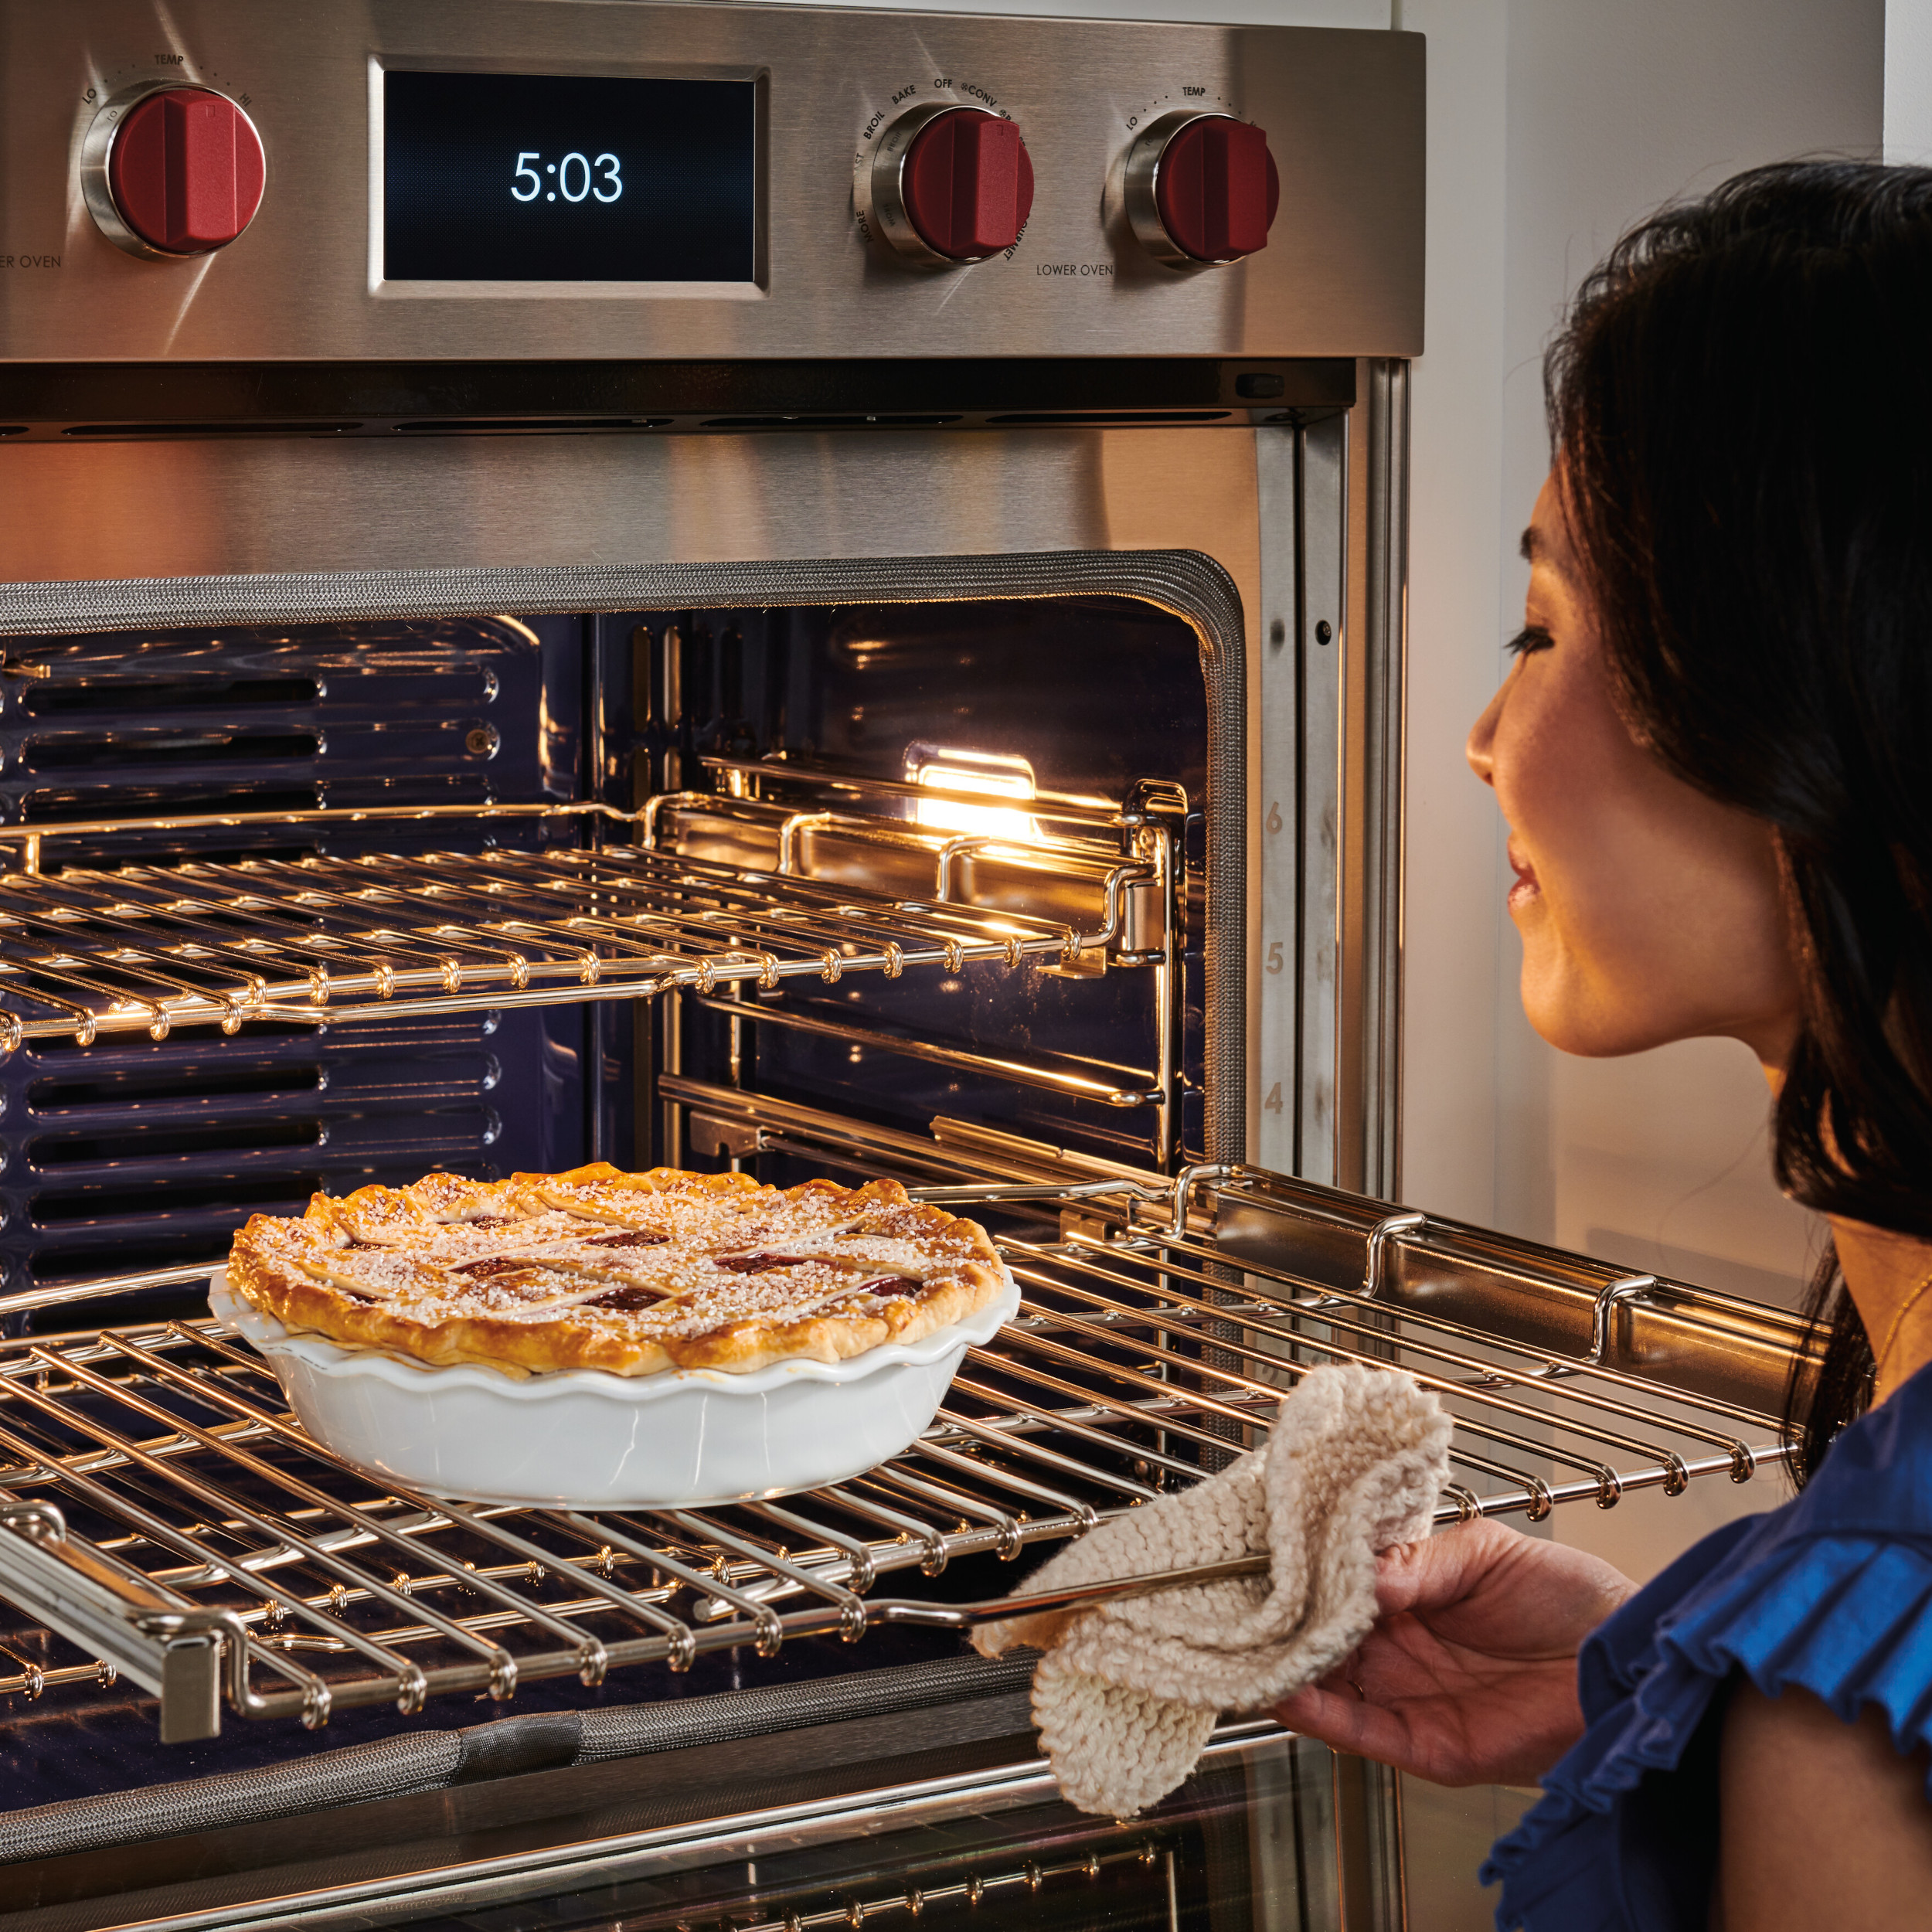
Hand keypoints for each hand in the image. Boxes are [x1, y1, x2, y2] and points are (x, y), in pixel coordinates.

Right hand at [1273, 1519, 1634, 1786]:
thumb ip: (1424, 1564)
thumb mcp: (1490, 1555)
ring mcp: (1410, 1695)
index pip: (1335, 1584)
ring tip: (1246, 1649)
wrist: (1630, 1663)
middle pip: (1319, 1638)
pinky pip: (1360, 1732)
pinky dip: (1319, 1714)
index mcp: (1411, 1593)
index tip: (1258, 1559)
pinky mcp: (1427, 1744)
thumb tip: (1362, 1575)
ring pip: (1326, 1686)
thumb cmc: (1575, 1600)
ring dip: (1285, 1670)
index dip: (1298, 1574)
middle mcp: (1401, 1645)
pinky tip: (1288, 1690)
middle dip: (1277, 1625)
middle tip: (1232, 1607)